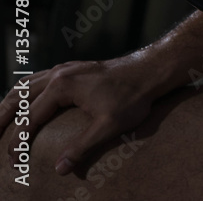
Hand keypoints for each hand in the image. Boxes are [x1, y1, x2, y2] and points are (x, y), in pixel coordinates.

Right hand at [0, 55, 158, 174]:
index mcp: (61, 87)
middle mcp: (57, 74)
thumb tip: (60, 168)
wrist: (151, 70)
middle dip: (0, 118)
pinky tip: (24, 101)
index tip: (13, 162)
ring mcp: (65, 69)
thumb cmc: (133, 96)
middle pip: (17, 97)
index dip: (17, 143)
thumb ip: (82, 146)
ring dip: (9, 103)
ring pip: (25, 85)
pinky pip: (38, 78)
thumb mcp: (109, 124)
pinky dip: (24, 91)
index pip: (29, 119)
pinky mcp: (73, 69)